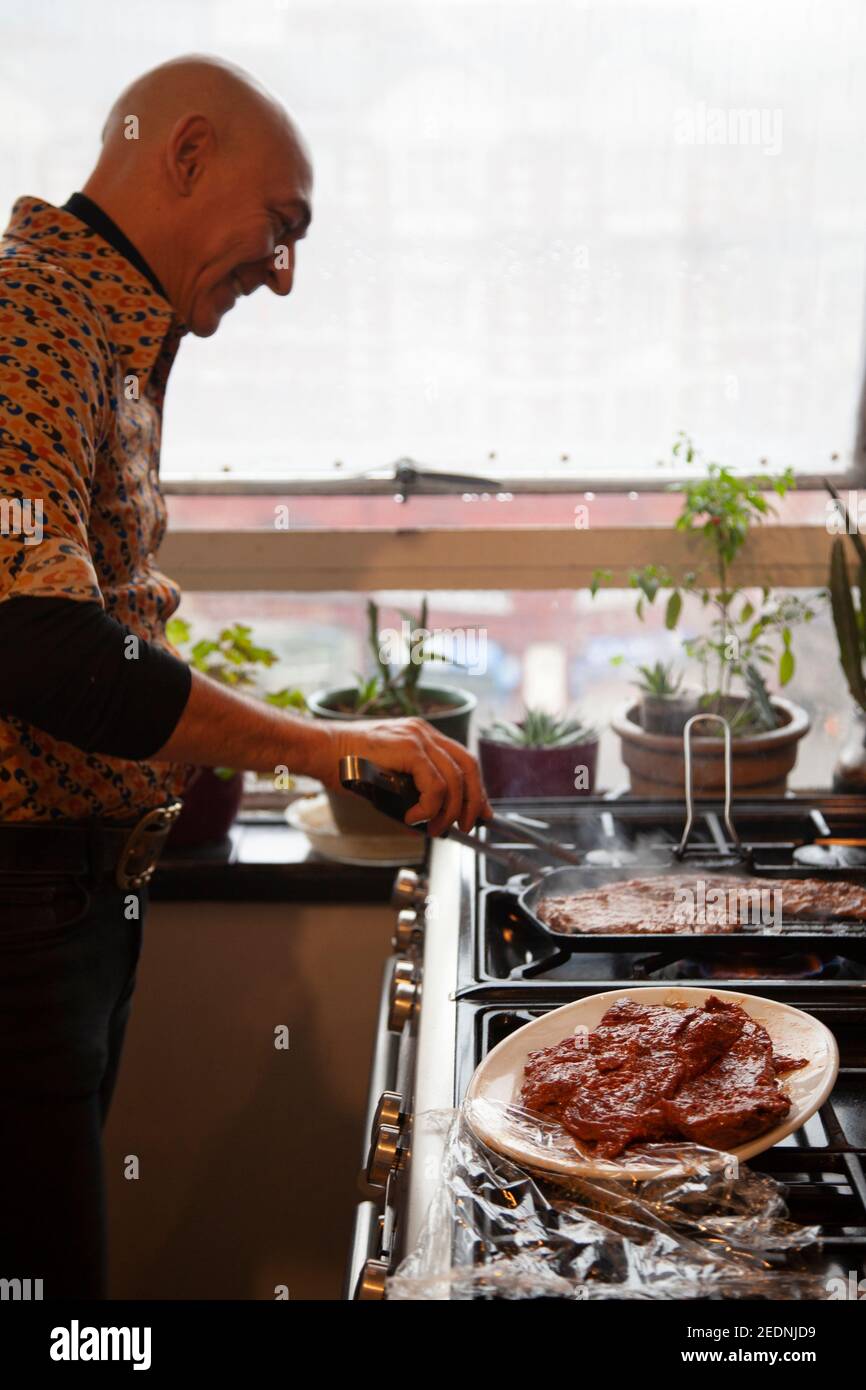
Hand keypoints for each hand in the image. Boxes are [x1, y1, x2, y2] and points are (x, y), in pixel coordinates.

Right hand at [309, 716, 492, 835]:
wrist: (320, 750)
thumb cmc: (344, 766)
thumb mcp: (384, 784)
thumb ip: (406, 799)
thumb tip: (422, 827)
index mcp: (421, 736)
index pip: (462, 761)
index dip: (476, 789)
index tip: (480, 812)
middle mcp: (424, 733)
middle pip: (468, 767)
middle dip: (473, 802)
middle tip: (467, 826)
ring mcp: (418, 737)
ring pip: (455, 780)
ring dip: (450, 811)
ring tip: (434, 828)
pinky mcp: (409, 748)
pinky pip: (436, 785)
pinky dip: (430, 807)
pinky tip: (413, 816)